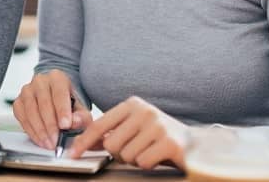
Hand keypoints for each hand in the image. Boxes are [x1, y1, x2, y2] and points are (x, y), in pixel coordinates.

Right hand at [12, 70, 92, 149]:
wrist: (55, 100)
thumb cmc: (69, 104)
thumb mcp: (80, 109)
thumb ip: (81, 116)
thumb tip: (74, 122)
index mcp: (57, 78)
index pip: (59, 93)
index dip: (62, 110)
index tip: (65, 126)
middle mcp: (40, 81)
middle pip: (44, 103)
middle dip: (50, 125)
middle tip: (56, 140)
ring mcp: (27, 91)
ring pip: (31, 111)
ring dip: (40, 130)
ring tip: (48, 143)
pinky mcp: (18, 102)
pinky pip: (22, 118)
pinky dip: (31, 131)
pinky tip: (40, 139)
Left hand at [66, 96, 187, 168]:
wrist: (196, 144)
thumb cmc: (159, 137)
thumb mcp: (133, 128)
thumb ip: (110, 133)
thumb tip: (82, 143)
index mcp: (132, 104)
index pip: (99, 125)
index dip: (83, 141)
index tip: (73, 154)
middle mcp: (144, 111)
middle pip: (111, 144)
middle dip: (119, 154)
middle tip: (134, 150)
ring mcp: (158, 126)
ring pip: (126, 155)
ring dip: (135, 160)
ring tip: (148, 152)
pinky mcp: (169, 143)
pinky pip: (142, 162)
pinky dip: (147, 164)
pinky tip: (157, 157)